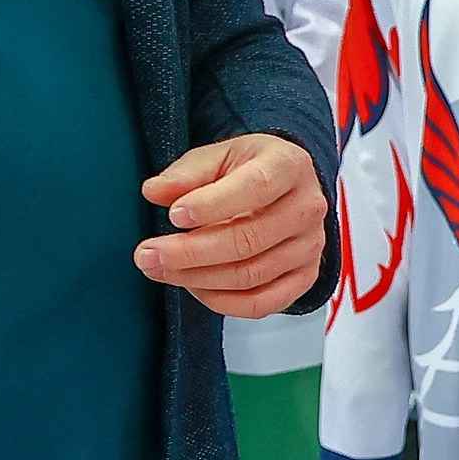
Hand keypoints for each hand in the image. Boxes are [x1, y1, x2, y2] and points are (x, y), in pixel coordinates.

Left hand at [137, 134, 328, 317]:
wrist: (285, 188)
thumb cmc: (250, 169)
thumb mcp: (219, 155)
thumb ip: (187, 173)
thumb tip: (155, 191)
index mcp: (289, 166)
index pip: (255, 187)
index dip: (212, 205)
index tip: (174, 215)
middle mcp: (307, 208)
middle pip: (249, 240)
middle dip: (191, 252)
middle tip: (149, 253)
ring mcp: (309, 247)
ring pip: (251, 275)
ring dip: (197, 278)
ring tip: (160, 269)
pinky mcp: (304, 277)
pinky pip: (262, 304)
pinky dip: (222, 302)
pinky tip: (193, 287)